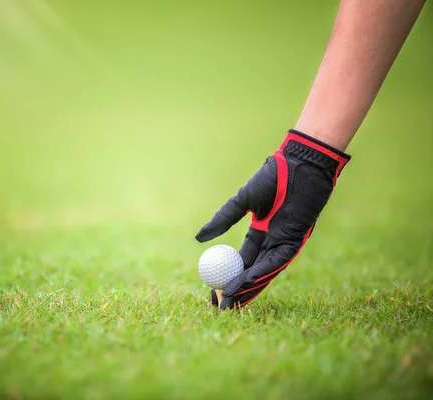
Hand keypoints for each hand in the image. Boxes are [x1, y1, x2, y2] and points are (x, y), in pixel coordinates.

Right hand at [196, 130, 350, 308]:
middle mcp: (271, 241)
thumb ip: (223, 220)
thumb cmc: (273, 178)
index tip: (211, 292)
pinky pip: (277, 262)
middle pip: (251, 273)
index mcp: (258, 232)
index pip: (241, 262)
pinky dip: (261, 273)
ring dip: (247, 288)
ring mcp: (283, 242)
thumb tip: (198, 239)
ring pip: (264, 272)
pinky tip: (245, 282)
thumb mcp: (241, 201)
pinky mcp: (296, 240)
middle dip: (236, 291)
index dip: (226, 278)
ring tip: (230, 301)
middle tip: (220, 307)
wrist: (298, 165)